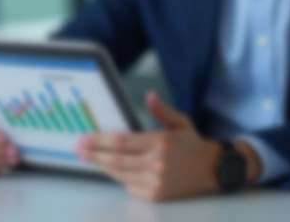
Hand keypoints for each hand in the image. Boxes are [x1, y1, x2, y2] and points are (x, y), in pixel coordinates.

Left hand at [76, 91, 223, 201]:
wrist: (211, 170)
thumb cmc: (192, 144)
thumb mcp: (179, 122)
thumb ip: (161, 110)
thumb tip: (150, 95)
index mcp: (160, 142)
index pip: (122, 142)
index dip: (100, 141)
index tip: (85, 138)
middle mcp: (157, 163)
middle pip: (116, 160)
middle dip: (93, 155)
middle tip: (78, 149)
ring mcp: (156, 181)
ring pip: (120, 174)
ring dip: (102, 166)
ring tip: (88, 157)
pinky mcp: (156, 195)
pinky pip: (129, 186)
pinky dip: (119, 177)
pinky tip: (110, 169)